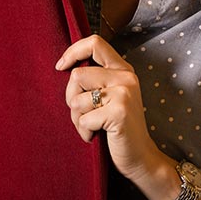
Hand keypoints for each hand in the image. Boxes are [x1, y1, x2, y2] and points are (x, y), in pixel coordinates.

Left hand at [55, 35, 159, 182]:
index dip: (73, 51)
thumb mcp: (110, 95)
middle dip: (70, 98)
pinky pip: (84, 119)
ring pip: (76, 99)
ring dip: (76, 119)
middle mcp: (125, 76)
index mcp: (122, 69)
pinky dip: (84, 132)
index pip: (95, 43)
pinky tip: (96, 136)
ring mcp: (124, 93)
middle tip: (82, 114)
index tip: (61, 67)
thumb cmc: (117, 127)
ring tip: (91, 127)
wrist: (140, 156)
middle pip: (77, 75)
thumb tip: (64, 67)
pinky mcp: (119, 111)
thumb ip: (96, 78)